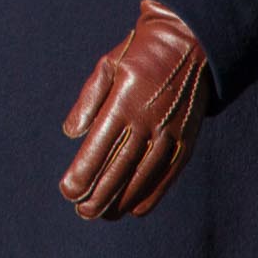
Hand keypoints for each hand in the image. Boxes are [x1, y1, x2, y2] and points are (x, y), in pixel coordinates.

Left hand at [60, 0, 208, 219]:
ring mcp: (170, 133)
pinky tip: (136, 208)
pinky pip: (168, 172)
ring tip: (103, 214)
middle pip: (119, 167)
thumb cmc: (139, 53)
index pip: (99, 147)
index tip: (67, 191)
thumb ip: (88, 100)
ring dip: (122, 198)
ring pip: (143, 175)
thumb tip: (72, 134)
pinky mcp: (186, 139)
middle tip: (81, 211)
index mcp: (124, 103)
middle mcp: (148, 122)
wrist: (190, 43)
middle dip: (99, 193)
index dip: (83, 172)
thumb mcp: (107, 65)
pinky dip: (153, 192)